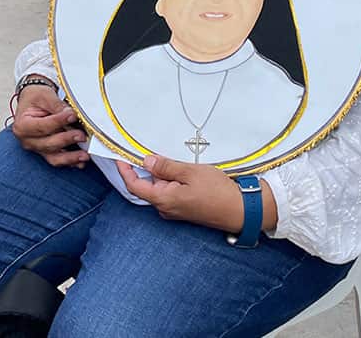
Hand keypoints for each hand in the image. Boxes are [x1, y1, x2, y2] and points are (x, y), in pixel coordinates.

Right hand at [12, 83, 88, 167]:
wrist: (33, 101)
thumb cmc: (35, 98)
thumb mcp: (44, 95)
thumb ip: (56, 105)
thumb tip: (70, 114)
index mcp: (22, 126)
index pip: (42, 126)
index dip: (58, 122)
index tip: (72, 116)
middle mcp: (28, 141)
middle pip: (48, 144)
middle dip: (66, 140)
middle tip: (81, 134)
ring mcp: (37, 148)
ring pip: (54, 157)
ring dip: (70, 157)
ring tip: (84, 155)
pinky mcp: (47, 152)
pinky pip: (59, 160)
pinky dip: (70, 161)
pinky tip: (80, 161)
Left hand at [117, 156, 244, 230]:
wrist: (239, 210)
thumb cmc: (217, 191)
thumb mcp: (190, 172)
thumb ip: (166, 167)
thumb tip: (146, 162)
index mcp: (163, 200)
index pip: (134, 185)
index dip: (125, 171)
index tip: (120, 157)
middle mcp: (165, 208)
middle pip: (146, 186)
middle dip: (145, 169)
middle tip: (148, 150)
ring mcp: (174, 211)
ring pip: (159, 188)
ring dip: (160, 174)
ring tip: (170, 158)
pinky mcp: (183, 209)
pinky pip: (169, 192)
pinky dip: (169, 180)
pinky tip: (179, 170)